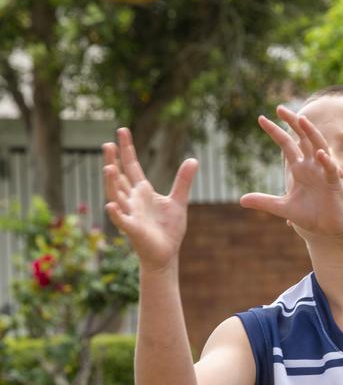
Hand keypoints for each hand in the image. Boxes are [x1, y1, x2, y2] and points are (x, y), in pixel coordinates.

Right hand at [103, 128, 198, 272]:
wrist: (166, 253)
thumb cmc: (169, 229)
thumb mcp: (178, 201)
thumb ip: (183, 181)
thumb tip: (193, 159)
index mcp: (142, 191)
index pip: (132, 166)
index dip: (127, 149)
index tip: (121, 131)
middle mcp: (132, 200)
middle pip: (120, 177)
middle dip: (113, 161)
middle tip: (107, 143)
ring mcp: (131, 214)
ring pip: (117, 196)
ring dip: (112, 183)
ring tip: (109, 167)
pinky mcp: (133, 230)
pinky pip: (122, 220)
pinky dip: (116, 213)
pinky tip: (110, 204)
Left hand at [240, 105, 342, 239]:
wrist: (331, 229)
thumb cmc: (312, 215)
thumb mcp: (283, 207)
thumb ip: (264, 201)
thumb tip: (241, 200)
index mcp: (299, 168)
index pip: (286, 144)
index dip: (274, 131)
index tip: (261, 118)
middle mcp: (311, 165)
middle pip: (303, 137)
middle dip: (292, 122)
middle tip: (279, 108)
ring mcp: (323, 172)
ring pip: (318, 146)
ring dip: (311, 133)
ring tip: (302, 119)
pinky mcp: (333, 183)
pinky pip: (330, 169)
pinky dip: (325, 161)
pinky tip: (319, 154)